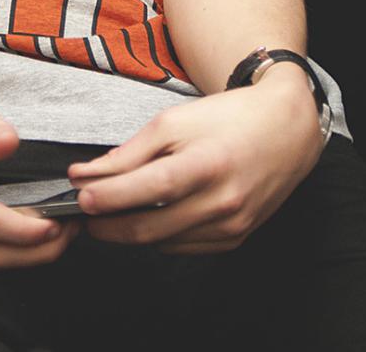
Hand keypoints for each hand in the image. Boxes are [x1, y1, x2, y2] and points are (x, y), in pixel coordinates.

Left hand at [67, 65, 323, 252]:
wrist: (285, 129)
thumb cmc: (227, 118)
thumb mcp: (174, 121)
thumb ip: (130, 152)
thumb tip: (87, 175)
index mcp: (206, 164)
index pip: (148, 189)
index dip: (109, 196)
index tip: (80, 196)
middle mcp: (222, 202)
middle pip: (150, 228)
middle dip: (109, 225)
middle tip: (85, 215)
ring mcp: (231, 226)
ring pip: (163, 243)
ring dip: (131, 232)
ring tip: (113, 213)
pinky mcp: (236, 239)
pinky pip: (184, 247)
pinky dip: (160, 236)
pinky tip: (150, 216)